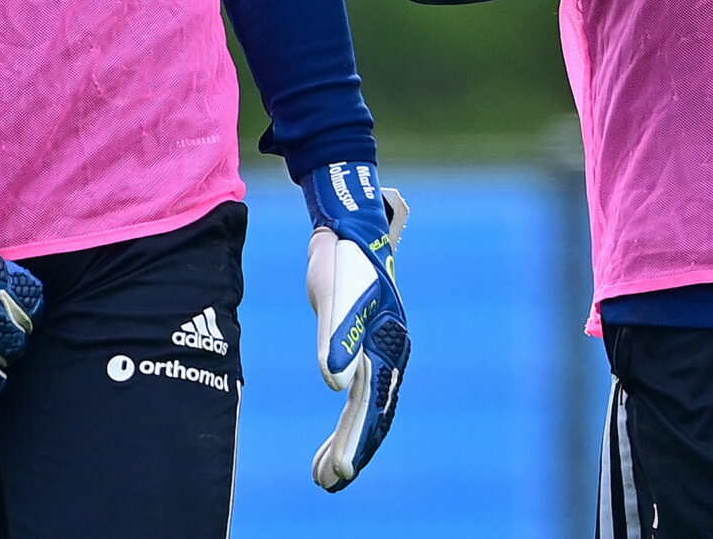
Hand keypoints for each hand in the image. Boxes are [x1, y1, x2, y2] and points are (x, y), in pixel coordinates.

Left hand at [303, 163, 410, 490]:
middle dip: (353, 450)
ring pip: (366, 410)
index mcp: (388, 344)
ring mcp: (378, 352)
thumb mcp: (336, 297)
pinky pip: (357, 396)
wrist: (349, 231)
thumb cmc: (345, 261)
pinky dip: (345, 422)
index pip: (373, 402)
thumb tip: (335, 384)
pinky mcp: (362, 349)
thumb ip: (336, 339)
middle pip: (374, 413)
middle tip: (328, 482)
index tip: (339, 470)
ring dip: (349, 442)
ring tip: (323, 476)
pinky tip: (332, 443)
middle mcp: (388, 353)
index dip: (357, 438)